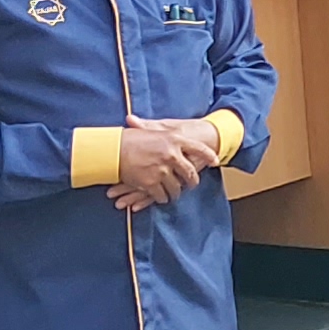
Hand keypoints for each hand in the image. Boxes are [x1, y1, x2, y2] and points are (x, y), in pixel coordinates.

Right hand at [104, 116, 223, 209]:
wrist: (113, 149)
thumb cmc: (132, 138)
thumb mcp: (154, 131)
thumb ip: (170, 136)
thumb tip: (183, 137)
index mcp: (174, 139)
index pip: (199, 148)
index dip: (208, 155)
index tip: (215, 161)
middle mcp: (172, 155)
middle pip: (189, 173)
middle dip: (192, 181)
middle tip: (192, 185)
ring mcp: (162, 170)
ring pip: (176, 187)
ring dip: (175, 193)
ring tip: (174, 194)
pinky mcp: (151, 183)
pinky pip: (161, 195)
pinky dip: (162, 198)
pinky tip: (161, 198)